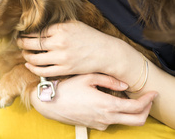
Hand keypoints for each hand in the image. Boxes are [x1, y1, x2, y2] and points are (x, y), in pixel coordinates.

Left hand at [17, 21, 129, 77]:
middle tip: (18, 42)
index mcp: (60, 29)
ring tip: (24, 53)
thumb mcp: (72, 24)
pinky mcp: (65, 69)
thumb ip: (56, 25)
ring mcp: (61, 57)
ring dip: (26, 56)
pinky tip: (29, 65)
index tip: (21, 33)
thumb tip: (37, 24)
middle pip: (31, 44)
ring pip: (34, 58)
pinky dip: (32, 68)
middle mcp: (59, 42)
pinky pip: (43, 71)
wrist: (106, 52)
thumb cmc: (88, 36)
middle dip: (21, 43)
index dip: (25, 33)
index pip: (35, 31)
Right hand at [30, 74, 157, 129]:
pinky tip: (111, 102)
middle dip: (146, 110)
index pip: (137, 107)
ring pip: (125, 122)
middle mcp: (107, 118)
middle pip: (137, 120)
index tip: (153, 93)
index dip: (148, 100)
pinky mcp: (95, 126)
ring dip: (132, 112)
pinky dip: (117, 113)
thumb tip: (125, 86)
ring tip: (129, 99)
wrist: (51, 103)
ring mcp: (101, 124)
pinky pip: (112, 121)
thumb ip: (109, 80)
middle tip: (147, 99)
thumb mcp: (87, 78)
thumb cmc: (67, 88)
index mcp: (107, 105)